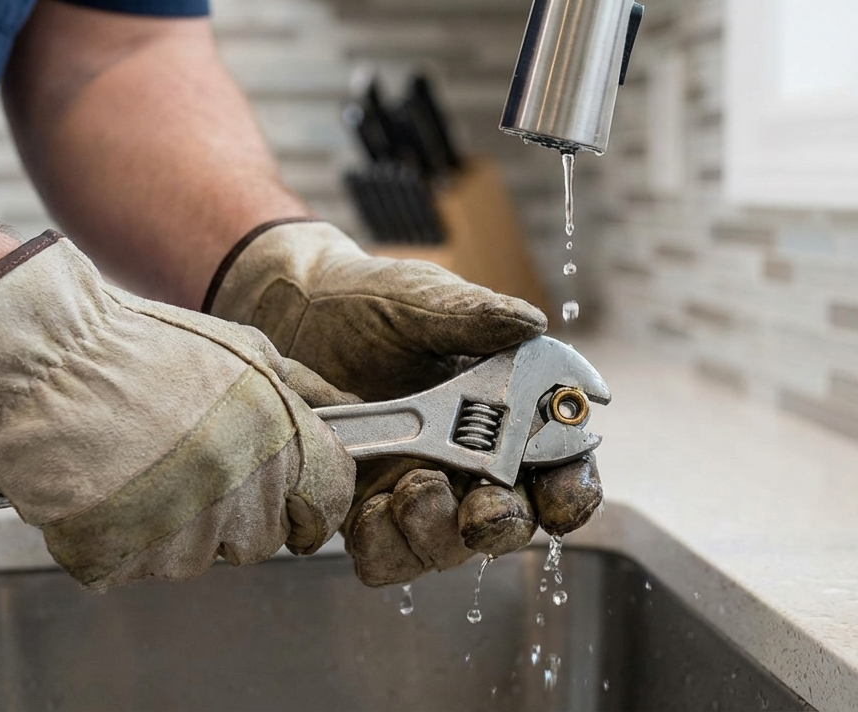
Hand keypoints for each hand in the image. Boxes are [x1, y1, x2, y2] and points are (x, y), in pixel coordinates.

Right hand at [0, 232, 356, 589]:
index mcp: (279, 443)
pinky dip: (120, 539)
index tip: (298, 510)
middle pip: (262, 540)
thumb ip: (299, 388)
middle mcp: (238, 492)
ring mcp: (177, 531)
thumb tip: (343, 407)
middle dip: (238, 516)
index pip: (329, 504)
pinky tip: (105, 488)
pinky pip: (134, 565)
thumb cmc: (140, 346)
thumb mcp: (242, 348)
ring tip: (139, 468)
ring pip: (196, 558)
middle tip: (193, 471)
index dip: (314, 507)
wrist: (44, 358)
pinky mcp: (118, 556)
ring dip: (176, 527)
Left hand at [205, 220, 603, 585]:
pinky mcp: (361, 510)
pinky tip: (366, 509)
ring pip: (446, 548)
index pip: (558, 468)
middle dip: (502, 524)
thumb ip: (474, 316)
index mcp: (506, 415)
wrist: (287, 312)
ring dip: (437, 532)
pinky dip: (381, 544)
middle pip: (510, 521)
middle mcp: (469, 464)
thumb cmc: (368, 302)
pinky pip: (383, 557)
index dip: (570, 491)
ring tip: (411, 487)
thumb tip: (532, 322)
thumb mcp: (420, 300)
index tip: (560, 497)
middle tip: (482, 511)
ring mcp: (416, 492)